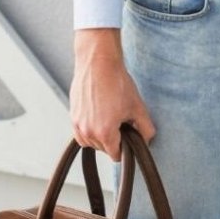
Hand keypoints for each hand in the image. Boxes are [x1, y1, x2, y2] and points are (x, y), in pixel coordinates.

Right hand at [70, 29, 156, 160]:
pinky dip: (89, 129)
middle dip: (113, 140)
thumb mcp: (138, 107)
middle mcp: (88, 132)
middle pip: (103, 149)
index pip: (116, 155)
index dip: (125, 148)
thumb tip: (146, 141)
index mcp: (105, 133)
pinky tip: (99, 116)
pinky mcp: (72, 115)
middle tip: (121, 121)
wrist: (98, 62)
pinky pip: (80, 133)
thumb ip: (145, 129)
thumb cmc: (117, 82)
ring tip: (110, 116)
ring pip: (91, 142)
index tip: (129, 137)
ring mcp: (77, 124)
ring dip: (100, 136)